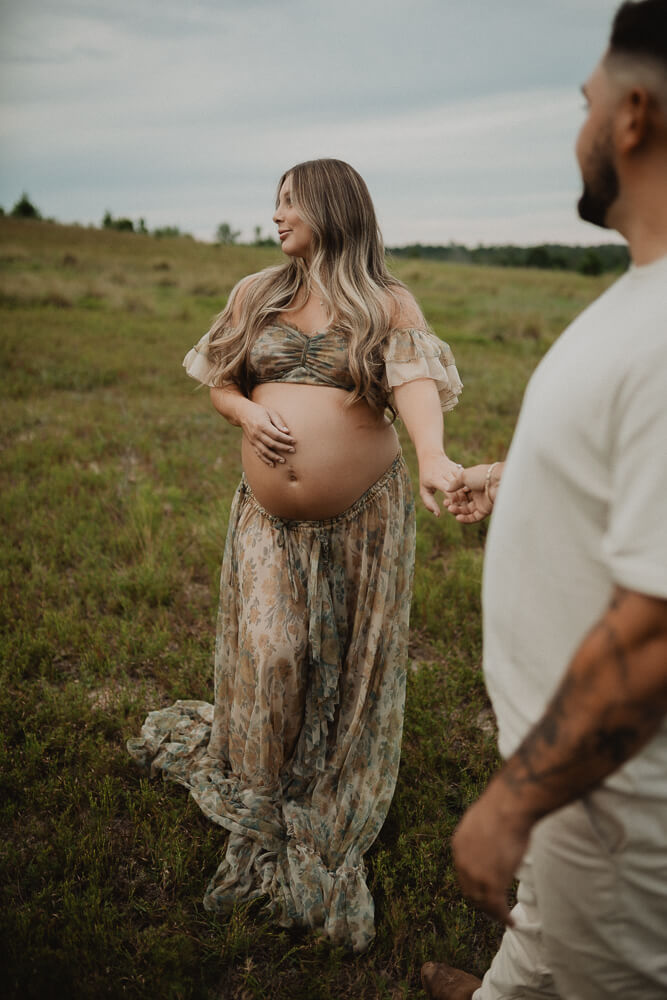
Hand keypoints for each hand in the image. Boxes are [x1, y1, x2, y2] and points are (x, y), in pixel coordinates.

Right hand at [241, 403, 294, 466]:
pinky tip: (272, 464)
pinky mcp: (252, 444)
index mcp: (262, 425)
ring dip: (275, 457)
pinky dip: (266, 460)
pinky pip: (259, 454)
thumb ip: (278, 422)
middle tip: (293, 451)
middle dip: (283, 448)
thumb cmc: (259, 411)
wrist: (242, 413)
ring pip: (265, 451)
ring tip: (284, 461)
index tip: (294, 441)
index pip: (276, 435)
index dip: (286, 439)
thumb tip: (287, 432)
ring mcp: (253, 440)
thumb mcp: (270, 412)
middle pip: (272, 444)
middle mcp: (257, 434)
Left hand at [419, 455, 464, 515]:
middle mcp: (446, 473)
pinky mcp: (460, 468)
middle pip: (459, 489)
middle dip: (461, 500)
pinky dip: (468, 488)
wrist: (431, 456)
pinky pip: (467, 480)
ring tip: (465, 502)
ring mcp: (454, 470)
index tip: (452, 506)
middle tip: (461, 507)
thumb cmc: (426, 475)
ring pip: (465, 484)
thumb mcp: (424, 489)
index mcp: (436, 479)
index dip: (453, 501)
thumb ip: (429, 503)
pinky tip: (466, 494)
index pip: (449, 491)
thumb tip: (438, 515)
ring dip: (466, 495)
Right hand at [444, 463, 501, 522]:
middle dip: (454, 504)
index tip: (446, 498)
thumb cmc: (482, 475)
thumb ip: (455, 483)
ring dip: (458, 512)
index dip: (453, 496)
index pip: (461, 493)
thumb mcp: (464, 475)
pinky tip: (458, 517)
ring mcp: (482, 502)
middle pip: (463, 502)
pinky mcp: (485, 511)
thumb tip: (447, 489)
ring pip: (467, 510)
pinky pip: (474, 517)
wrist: (499, 481)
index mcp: (473, 483)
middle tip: (447, 505)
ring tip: (451, 509)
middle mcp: (478, 493)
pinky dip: (466, 519)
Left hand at [452, 778, 531, 925]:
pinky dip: (503, 916)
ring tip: (503, 918)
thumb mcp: (483, 820)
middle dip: (482, 902)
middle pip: (469, 890)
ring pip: (482, 901)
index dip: (474, 885)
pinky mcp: (491, 882)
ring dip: (493, 912)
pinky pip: (496, 906)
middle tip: (494, 910)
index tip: (485, 891)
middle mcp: (462, 861)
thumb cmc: (503, 807)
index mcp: (458, 845)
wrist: (509, 806)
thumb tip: (492, 838)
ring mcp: (475, 873)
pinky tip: (511, 921)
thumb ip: (482, 835)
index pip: (463, 873)